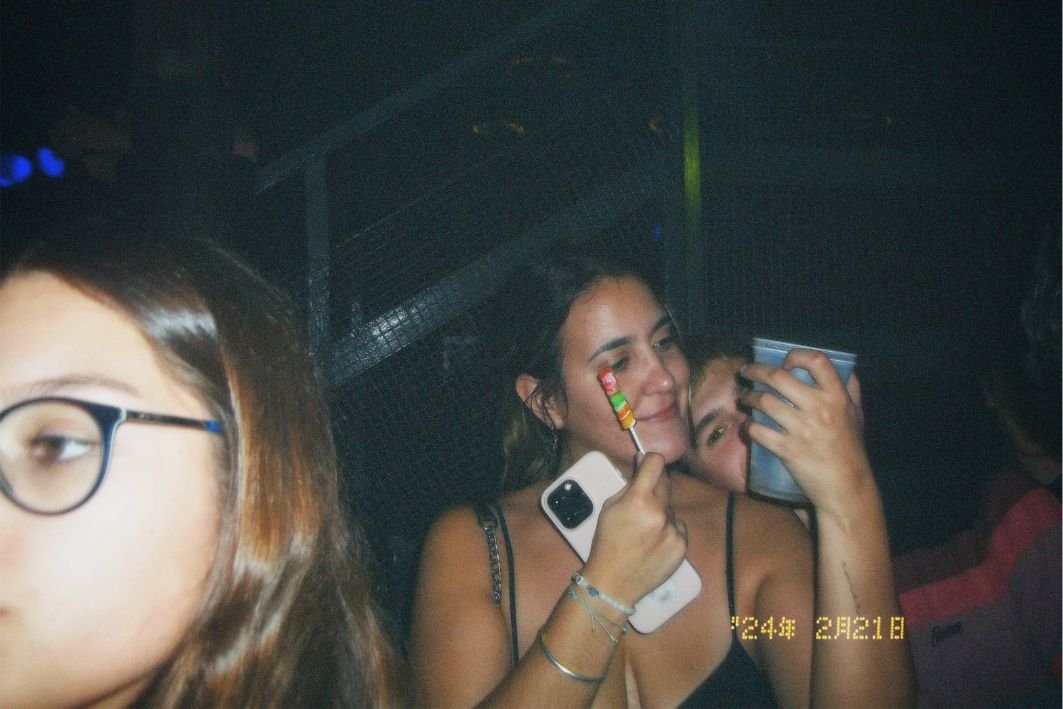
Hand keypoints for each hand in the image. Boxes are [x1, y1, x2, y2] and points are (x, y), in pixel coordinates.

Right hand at [582, 453, 686, 607]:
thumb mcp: (609, 508)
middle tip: (643, 498)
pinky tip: (655, 542)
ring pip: (671, 508)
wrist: (614, 582)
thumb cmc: (606, 542)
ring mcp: (674, 530)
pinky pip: (678, 528)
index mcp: (638, 500)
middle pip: (666, 483)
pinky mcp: (682, 546)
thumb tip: (642, 463)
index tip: (646, 463)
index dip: (650, 460)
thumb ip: (628, 486)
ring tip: (646, 530)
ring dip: (661, 511)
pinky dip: (669, 531)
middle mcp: (660, 512)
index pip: (656, 463)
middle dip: (654, 486)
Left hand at [740, 349, 872, 517]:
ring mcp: (802, 429)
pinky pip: (758, 430)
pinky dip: (748, 426)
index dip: (796, 355)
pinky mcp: (788, 450)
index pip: (817, 361)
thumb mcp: (857, 415)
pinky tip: (746, 424)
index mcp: (837, 397)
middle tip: (746, 371)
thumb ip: (851, 391)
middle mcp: (819, 409)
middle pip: (779, 377)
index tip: (784, 362)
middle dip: (756, 370)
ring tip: (744, 398)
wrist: (847, 487)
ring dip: (748, 397)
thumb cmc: (851, 450)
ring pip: (764, 401)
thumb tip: (845, 369)